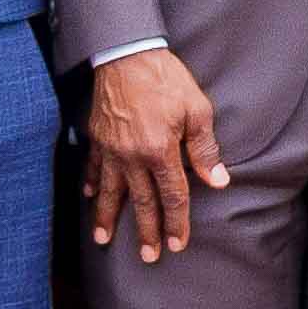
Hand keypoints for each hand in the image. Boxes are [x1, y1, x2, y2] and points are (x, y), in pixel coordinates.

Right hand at [87, 47, 226, 259]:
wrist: (125, 52)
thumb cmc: (165, 78)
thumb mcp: (196, 109)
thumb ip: (205, 148)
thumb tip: (218, 181)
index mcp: (160, 151)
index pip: (172, 196)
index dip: (177, 222)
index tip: (178, 244)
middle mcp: (132, 156)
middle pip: (142, 201)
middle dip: (146, 231)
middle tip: (148, 256)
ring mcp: (110, 148)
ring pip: (110, 191)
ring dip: (108, 217)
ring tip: (103, 240)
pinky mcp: (97, 136)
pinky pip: (92, 166)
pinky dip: (90, 183)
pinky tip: (89, 196)